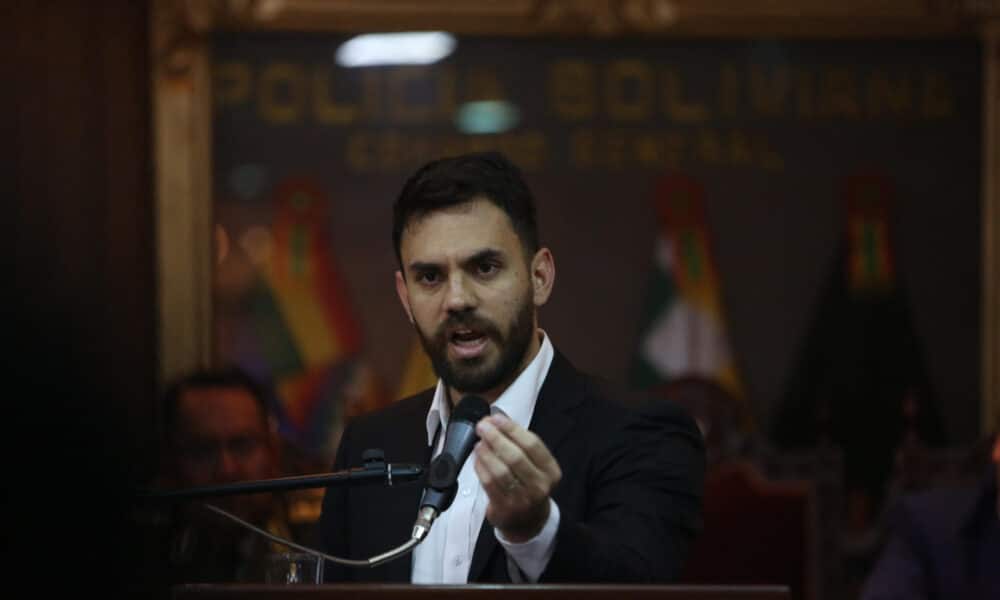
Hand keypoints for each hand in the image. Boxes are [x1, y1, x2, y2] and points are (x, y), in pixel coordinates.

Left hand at [474, 413, 561, 542]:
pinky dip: (480, 467)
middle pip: (516, 456)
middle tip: (482, 426)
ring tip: (478, 442)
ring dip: (486, 452)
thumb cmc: (529, 484)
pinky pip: (489, 483)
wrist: (528, 522)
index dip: (512, 428)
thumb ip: (519, 442)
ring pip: (501, 470)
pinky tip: (477, 458)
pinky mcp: (505, 508)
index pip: (532, 444)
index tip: (496, 418)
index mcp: (551, 471)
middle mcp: (540, 486)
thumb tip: (495, 419)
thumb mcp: (534, 465)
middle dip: (496, 438)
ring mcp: (523, 499)